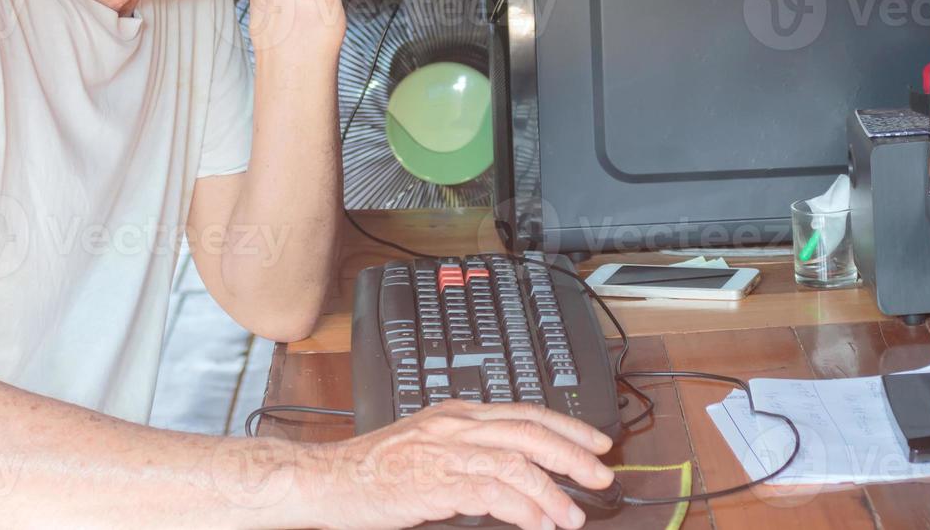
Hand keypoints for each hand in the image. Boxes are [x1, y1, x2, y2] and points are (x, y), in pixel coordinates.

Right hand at [304, 400, 615, 529]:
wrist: (327, 479)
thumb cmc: (374, 470)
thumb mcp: (428, 446)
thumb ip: (468, 451)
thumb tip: (513, 473)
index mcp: (457, 413)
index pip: (525, 411)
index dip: (567, 426)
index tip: (596, 442)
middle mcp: (456, 425)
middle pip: (530, 431)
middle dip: (573, 453)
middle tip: (602, 475)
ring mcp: (445, 451)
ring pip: (517, 461)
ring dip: (553, 489)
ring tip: (573, 513)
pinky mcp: (435, 482)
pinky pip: (492, 492)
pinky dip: (523, 509)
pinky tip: (538, 523)